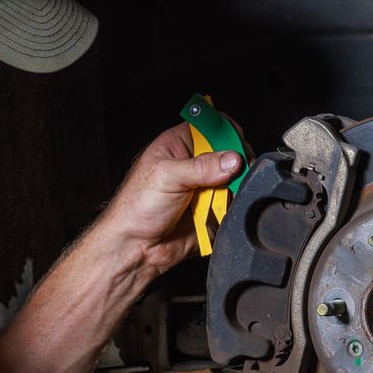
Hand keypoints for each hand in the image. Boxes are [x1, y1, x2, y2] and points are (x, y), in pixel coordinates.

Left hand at [99, 123, 243, 274]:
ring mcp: (205, 187)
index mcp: (179, 145)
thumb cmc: (137, 207)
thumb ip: (202, 166)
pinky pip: (234, 204)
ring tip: (222, 195)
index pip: (211, 126)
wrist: (137, 246)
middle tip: (233, 172)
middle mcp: (194, 164)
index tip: (234, 142)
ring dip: (234, 187)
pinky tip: (221, 210)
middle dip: (236, 162)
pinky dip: (234, 206)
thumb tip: (232, 159)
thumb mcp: (167, 177)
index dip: (226, 130)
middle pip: (230, 152)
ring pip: (236, 179)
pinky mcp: (213, 210)